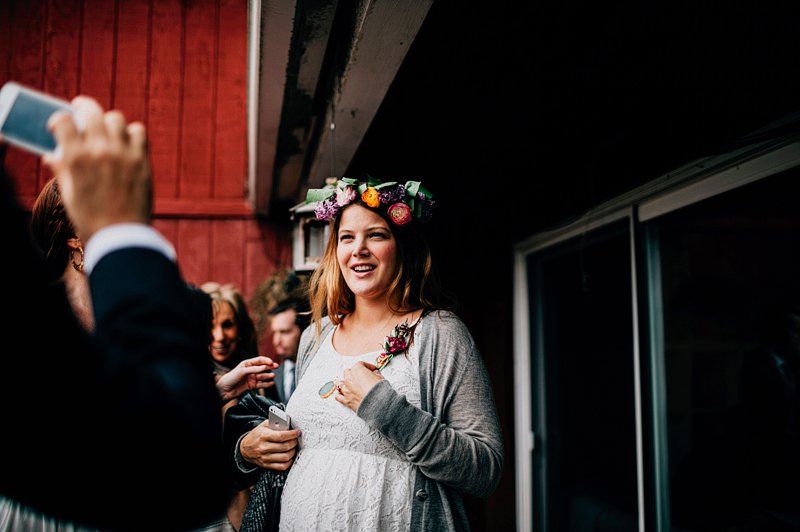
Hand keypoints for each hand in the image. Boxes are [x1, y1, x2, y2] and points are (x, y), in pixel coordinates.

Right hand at [44, 96, 151, 241]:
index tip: (61, 123)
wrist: (121, 235)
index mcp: (76, 158)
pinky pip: (139, 132)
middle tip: (82, 111)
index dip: (60, 119)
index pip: (63, 120)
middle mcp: (100, 150)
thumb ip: (61, 170)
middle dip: (84, 109)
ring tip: (107, 132)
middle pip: (92, 112)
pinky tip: (127, 142)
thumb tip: (50, 156)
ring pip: (116, 119)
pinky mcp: (142, 160)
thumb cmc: (90, 218)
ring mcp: (123, 154)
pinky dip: (132, 133)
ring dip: (109, 123)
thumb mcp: (68, 194)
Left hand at [216, 356, 278, 402]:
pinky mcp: (252, 385)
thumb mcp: (242, 371)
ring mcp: (251, 378)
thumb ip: (254, 369)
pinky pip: (261, 384)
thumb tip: (263, 367)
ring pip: (262, 376)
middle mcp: (250, 370)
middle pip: (262, 367)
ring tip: (272, 376)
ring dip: (268, 376)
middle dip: (269, 366)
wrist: (225, 390)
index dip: (265, 360)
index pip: (259, 360)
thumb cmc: (230, 378)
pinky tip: (271, 383)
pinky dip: (267, 384)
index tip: (271, 362)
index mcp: (247, 364)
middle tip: (276, 366)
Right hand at [240, 420, 300, 470]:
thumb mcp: (263, 425)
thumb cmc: (256, 435)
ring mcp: (265, 458)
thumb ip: (275, 423)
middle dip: (294, 442)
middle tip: (296, 439)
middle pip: (285, 447)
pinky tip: (289, 456)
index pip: (281, 436)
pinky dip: (289, 462)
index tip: (297, 432)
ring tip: (293, 447)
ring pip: (285, 457)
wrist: (245, 448)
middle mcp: (264, 448)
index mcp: (264, 436)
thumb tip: (288, 421)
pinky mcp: (266, 465)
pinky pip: (281, 466)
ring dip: (292, 452)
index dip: (292, 434)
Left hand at [335, 361, 381, 410]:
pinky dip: (340, 395)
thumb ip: (375, 374)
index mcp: (357, 370)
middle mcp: (349, 378)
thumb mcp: (380, 378)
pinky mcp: (346, 400)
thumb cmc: (379, 390)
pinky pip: (338, 396)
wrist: (378, 403)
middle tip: (360, 377)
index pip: (360, 364)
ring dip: (345, 384)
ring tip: (350, 385)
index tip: (371, 369)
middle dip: (354, 373)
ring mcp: (346, 389)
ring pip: (340, 383)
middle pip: (348, 372)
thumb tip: (375, 375)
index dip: (367, 366)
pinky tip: (342, 394)